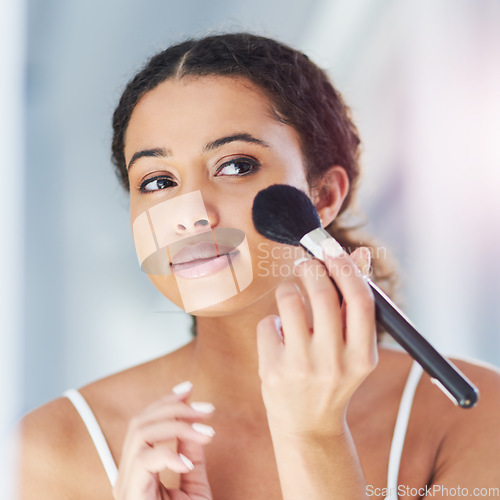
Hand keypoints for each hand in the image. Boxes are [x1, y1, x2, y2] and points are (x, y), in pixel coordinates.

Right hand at [113, 382, 213, 499]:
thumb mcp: (193, 488)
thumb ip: (191, 458)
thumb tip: (195, 426)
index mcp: (137, 473)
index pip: (144, 424)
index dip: (166, 402)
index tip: (189, 389)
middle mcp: (126, 476)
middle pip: (140, 423)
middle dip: (175, 408)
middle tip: (206, 410)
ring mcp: (126, 485)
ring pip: (141, 434)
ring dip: (177, 425)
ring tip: (206, 433)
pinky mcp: (131, 494)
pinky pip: (142, 460)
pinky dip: (168, 454)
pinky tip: (187, 463)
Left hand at [256, 246, 376, 437]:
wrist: (308, 425)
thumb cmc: (334, 377)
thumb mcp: (353, 347)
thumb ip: (355, 302)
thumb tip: (361, 253)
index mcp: (362, 356)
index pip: (359, 299)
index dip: (345, 267)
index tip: (332, 250)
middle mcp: (334, 363)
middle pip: (321, 293)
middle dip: (311, 267)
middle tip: (306, 263)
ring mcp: (301, 367)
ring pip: (288, 299)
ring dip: (288, 289)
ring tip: (291, 299)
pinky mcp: (272, 370)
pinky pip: (267, 322)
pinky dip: (273, 322)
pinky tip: (280, 338)